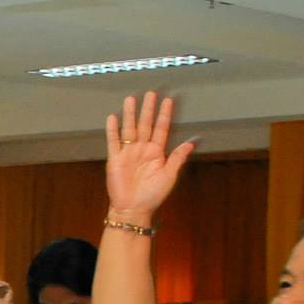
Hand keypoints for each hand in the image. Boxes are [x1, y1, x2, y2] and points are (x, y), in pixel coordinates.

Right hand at [103, 92, 195, 221]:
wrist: (133, 209)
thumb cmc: (152, 195)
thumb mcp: (170, 175)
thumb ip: (178, 157)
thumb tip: (191, 142)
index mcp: (156, 152)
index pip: (161, 128)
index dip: (164, 115)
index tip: (168, 101)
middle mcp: (142, 150)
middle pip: (145, 124)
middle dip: (148, 109)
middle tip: (151, 94)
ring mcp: (128, 153)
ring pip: (129, 128)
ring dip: (130, 114)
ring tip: (131, 99)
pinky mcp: (115, 159)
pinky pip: (113, 141)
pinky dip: (112, 130)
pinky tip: (113, 118)